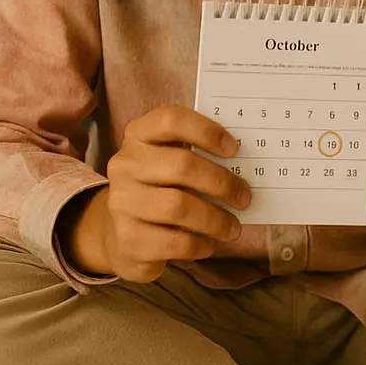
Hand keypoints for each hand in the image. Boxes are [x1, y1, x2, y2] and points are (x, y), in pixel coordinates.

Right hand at [59, 105, 250, 282]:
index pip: (171, 120)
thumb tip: (244, 164)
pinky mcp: (128, 238)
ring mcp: (122, 202)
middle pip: (182, 166)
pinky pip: (174, 241)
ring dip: (215, 219)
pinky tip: (208, 244)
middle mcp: (125, 165)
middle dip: (222, 183)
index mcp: (139, 136)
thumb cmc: (159, 189)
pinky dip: (199, 244)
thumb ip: (197, 155)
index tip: (233, 149)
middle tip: (244, 197)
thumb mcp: (169, 163)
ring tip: (233, 227)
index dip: (206, 131)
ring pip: (178, 206)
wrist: (121, 233)